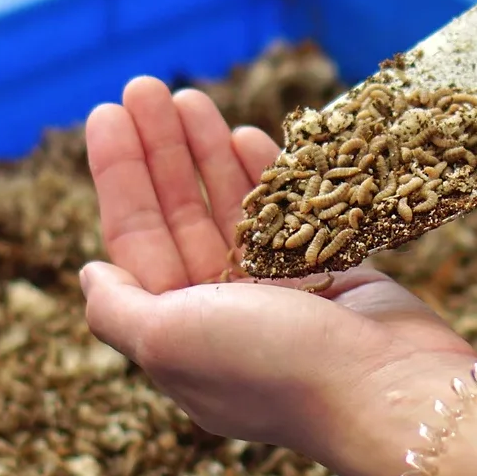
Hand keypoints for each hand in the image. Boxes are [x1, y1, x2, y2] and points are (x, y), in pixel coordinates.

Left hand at [78, 76, 476, 475]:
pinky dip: (265, 174)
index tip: (108, 114)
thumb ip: (118, 309)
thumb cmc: (273, 366)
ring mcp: (278, 292)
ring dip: (206, 150)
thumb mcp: (168, 342)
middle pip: (179, 215)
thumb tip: (89, 273)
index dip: (119, 175)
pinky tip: (243, 134)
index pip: (135, 240)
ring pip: (231, 206)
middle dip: (159, 150)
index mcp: (178, 332)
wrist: (386, 389)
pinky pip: (287, 212)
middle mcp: (224, 312)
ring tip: (190, 97)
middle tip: (145, 86)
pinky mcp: (331, 273)